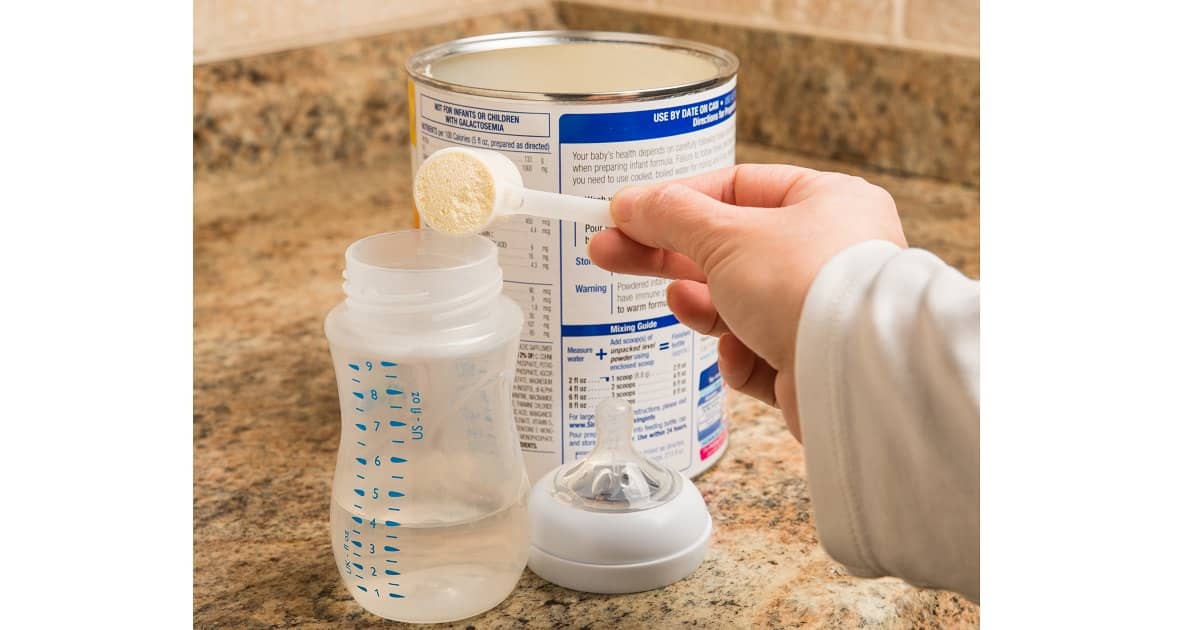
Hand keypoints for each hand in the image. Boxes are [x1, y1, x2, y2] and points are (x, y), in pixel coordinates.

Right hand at [588, 164, 905, 441]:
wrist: (855, 375)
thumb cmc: (807, 283)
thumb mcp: (725, 235)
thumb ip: (671, 216)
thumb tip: (628, 202)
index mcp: (825, 202)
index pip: (737, 188)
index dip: (677, 201)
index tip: (627, 214)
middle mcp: (830, 253)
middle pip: (729, 247)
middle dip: (668, 254)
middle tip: (608, 253)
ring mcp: (820, 310)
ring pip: (740, 304)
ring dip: (704, 306)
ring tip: (679, 303)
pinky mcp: (811, 363)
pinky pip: (758, 352)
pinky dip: (739, 354)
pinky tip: (739, 353)